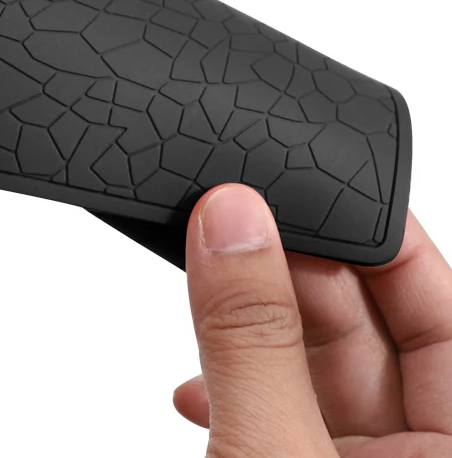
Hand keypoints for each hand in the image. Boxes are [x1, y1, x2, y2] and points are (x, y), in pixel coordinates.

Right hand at [174, 184, 451, 456]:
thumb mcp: (269, 454)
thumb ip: (253, 339)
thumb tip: (232, 222)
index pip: (439, 308)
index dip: (378, 240)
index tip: (311, 191)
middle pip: (365, 329)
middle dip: (291, 273)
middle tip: (231, 226)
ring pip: (309, 365)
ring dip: (248, 328)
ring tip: (204, 290)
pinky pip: (274, 410)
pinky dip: (230, 386)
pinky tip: (196, 384)